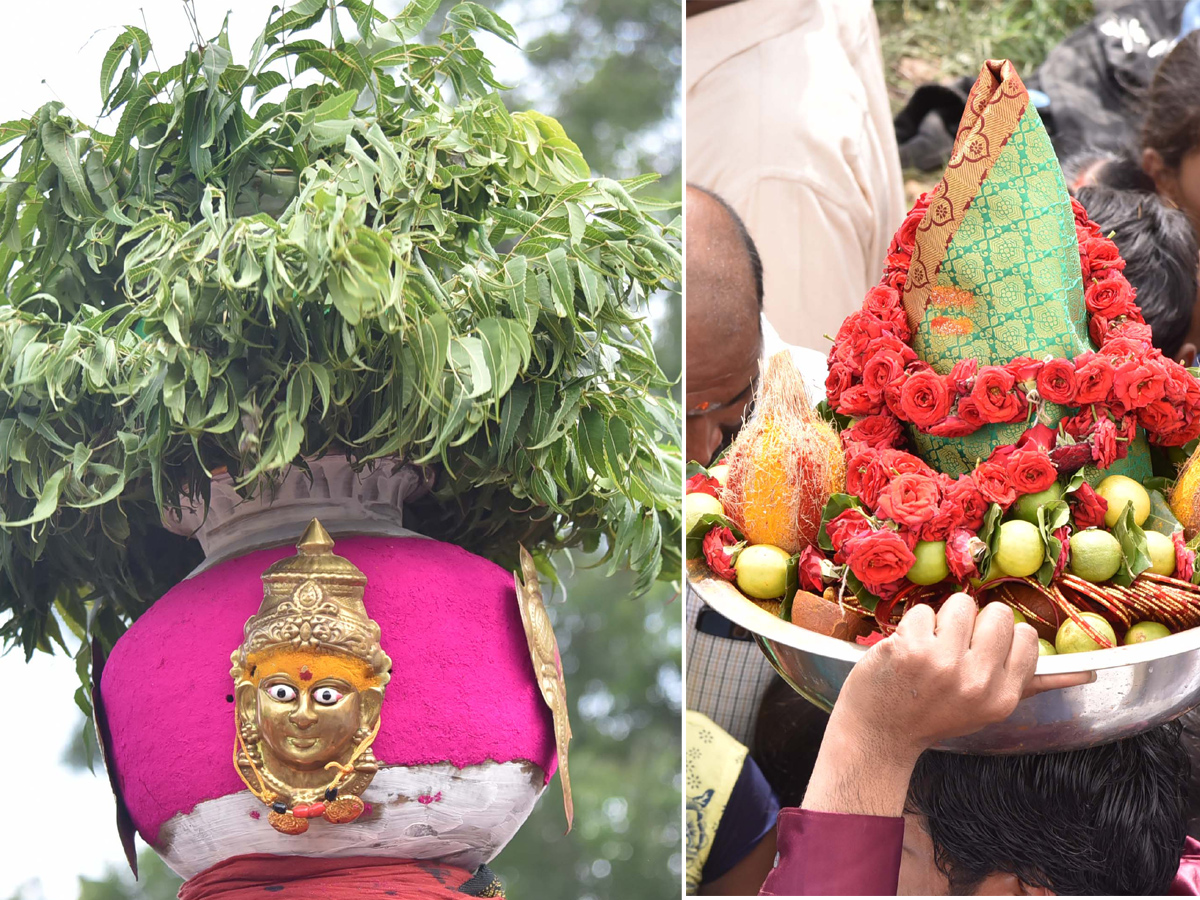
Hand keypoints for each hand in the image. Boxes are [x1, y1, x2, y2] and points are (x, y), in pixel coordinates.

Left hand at [801, 594, 1091, 817]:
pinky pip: (921, 611)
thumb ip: (1031, 684)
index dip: (1001, 637)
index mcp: (1002, 697)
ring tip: (929, 648)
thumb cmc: (935, 715)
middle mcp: (977, 682)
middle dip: (974, 622)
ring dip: (941, 620)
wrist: (880, 734)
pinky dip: (910, 627)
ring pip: (959, 604)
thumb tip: (1087, 673)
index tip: (980, 653)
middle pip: (997, 613)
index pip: (1026, 637)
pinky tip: (904, 652)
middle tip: (952, 647)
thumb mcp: (987, 707)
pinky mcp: (909, 649)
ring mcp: (942, 664)